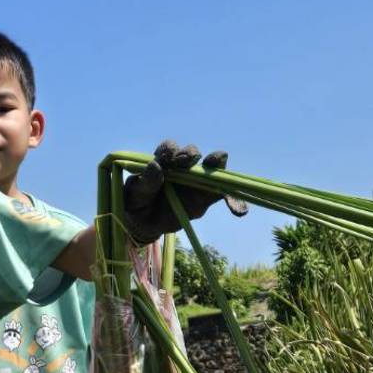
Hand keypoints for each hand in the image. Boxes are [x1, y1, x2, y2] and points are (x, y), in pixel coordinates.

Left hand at [122, 140, 247, 243]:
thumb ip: (145, 183)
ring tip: (216, 163)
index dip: (170, 151)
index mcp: (162, 162)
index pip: (169, 149)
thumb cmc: (137, 204)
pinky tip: (239, 211)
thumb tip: (155, 166)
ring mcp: (196, 182)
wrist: (145, 223)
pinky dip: (233, 200)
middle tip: (185, 161)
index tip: (167, 159)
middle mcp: (181, 168)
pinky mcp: (205, 197)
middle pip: (192, 153)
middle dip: (190, 154)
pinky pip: (223, 194)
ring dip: (216, 163)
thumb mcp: (134, 195)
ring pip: (211, 168)